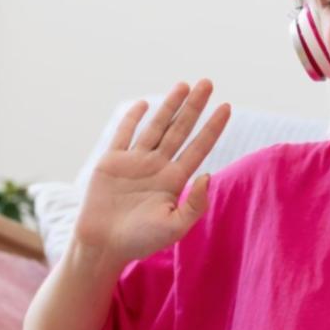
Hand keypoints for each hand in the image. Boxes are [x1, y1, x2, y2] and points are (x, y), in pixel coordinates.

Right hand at [72, 80, 230, 265]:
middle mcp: (157, 166)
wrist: (103, 246)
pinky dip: (132, 119)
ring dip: (170, 106)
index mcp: (174, 180)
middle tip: (208, 82)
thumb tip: (208, 175)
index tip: (227, 107)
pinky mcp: (111, 162)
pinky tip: (143, 104)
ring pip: (156, 127)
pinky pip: (124, 135)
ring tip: (184, 85)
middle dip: (194, 106)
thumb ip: (194, 204)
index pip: (199, 147)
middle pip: (180, 130)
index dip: (213, 127)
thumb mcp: (174, 227)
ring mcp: (135, 162)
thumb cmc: (140, 242)